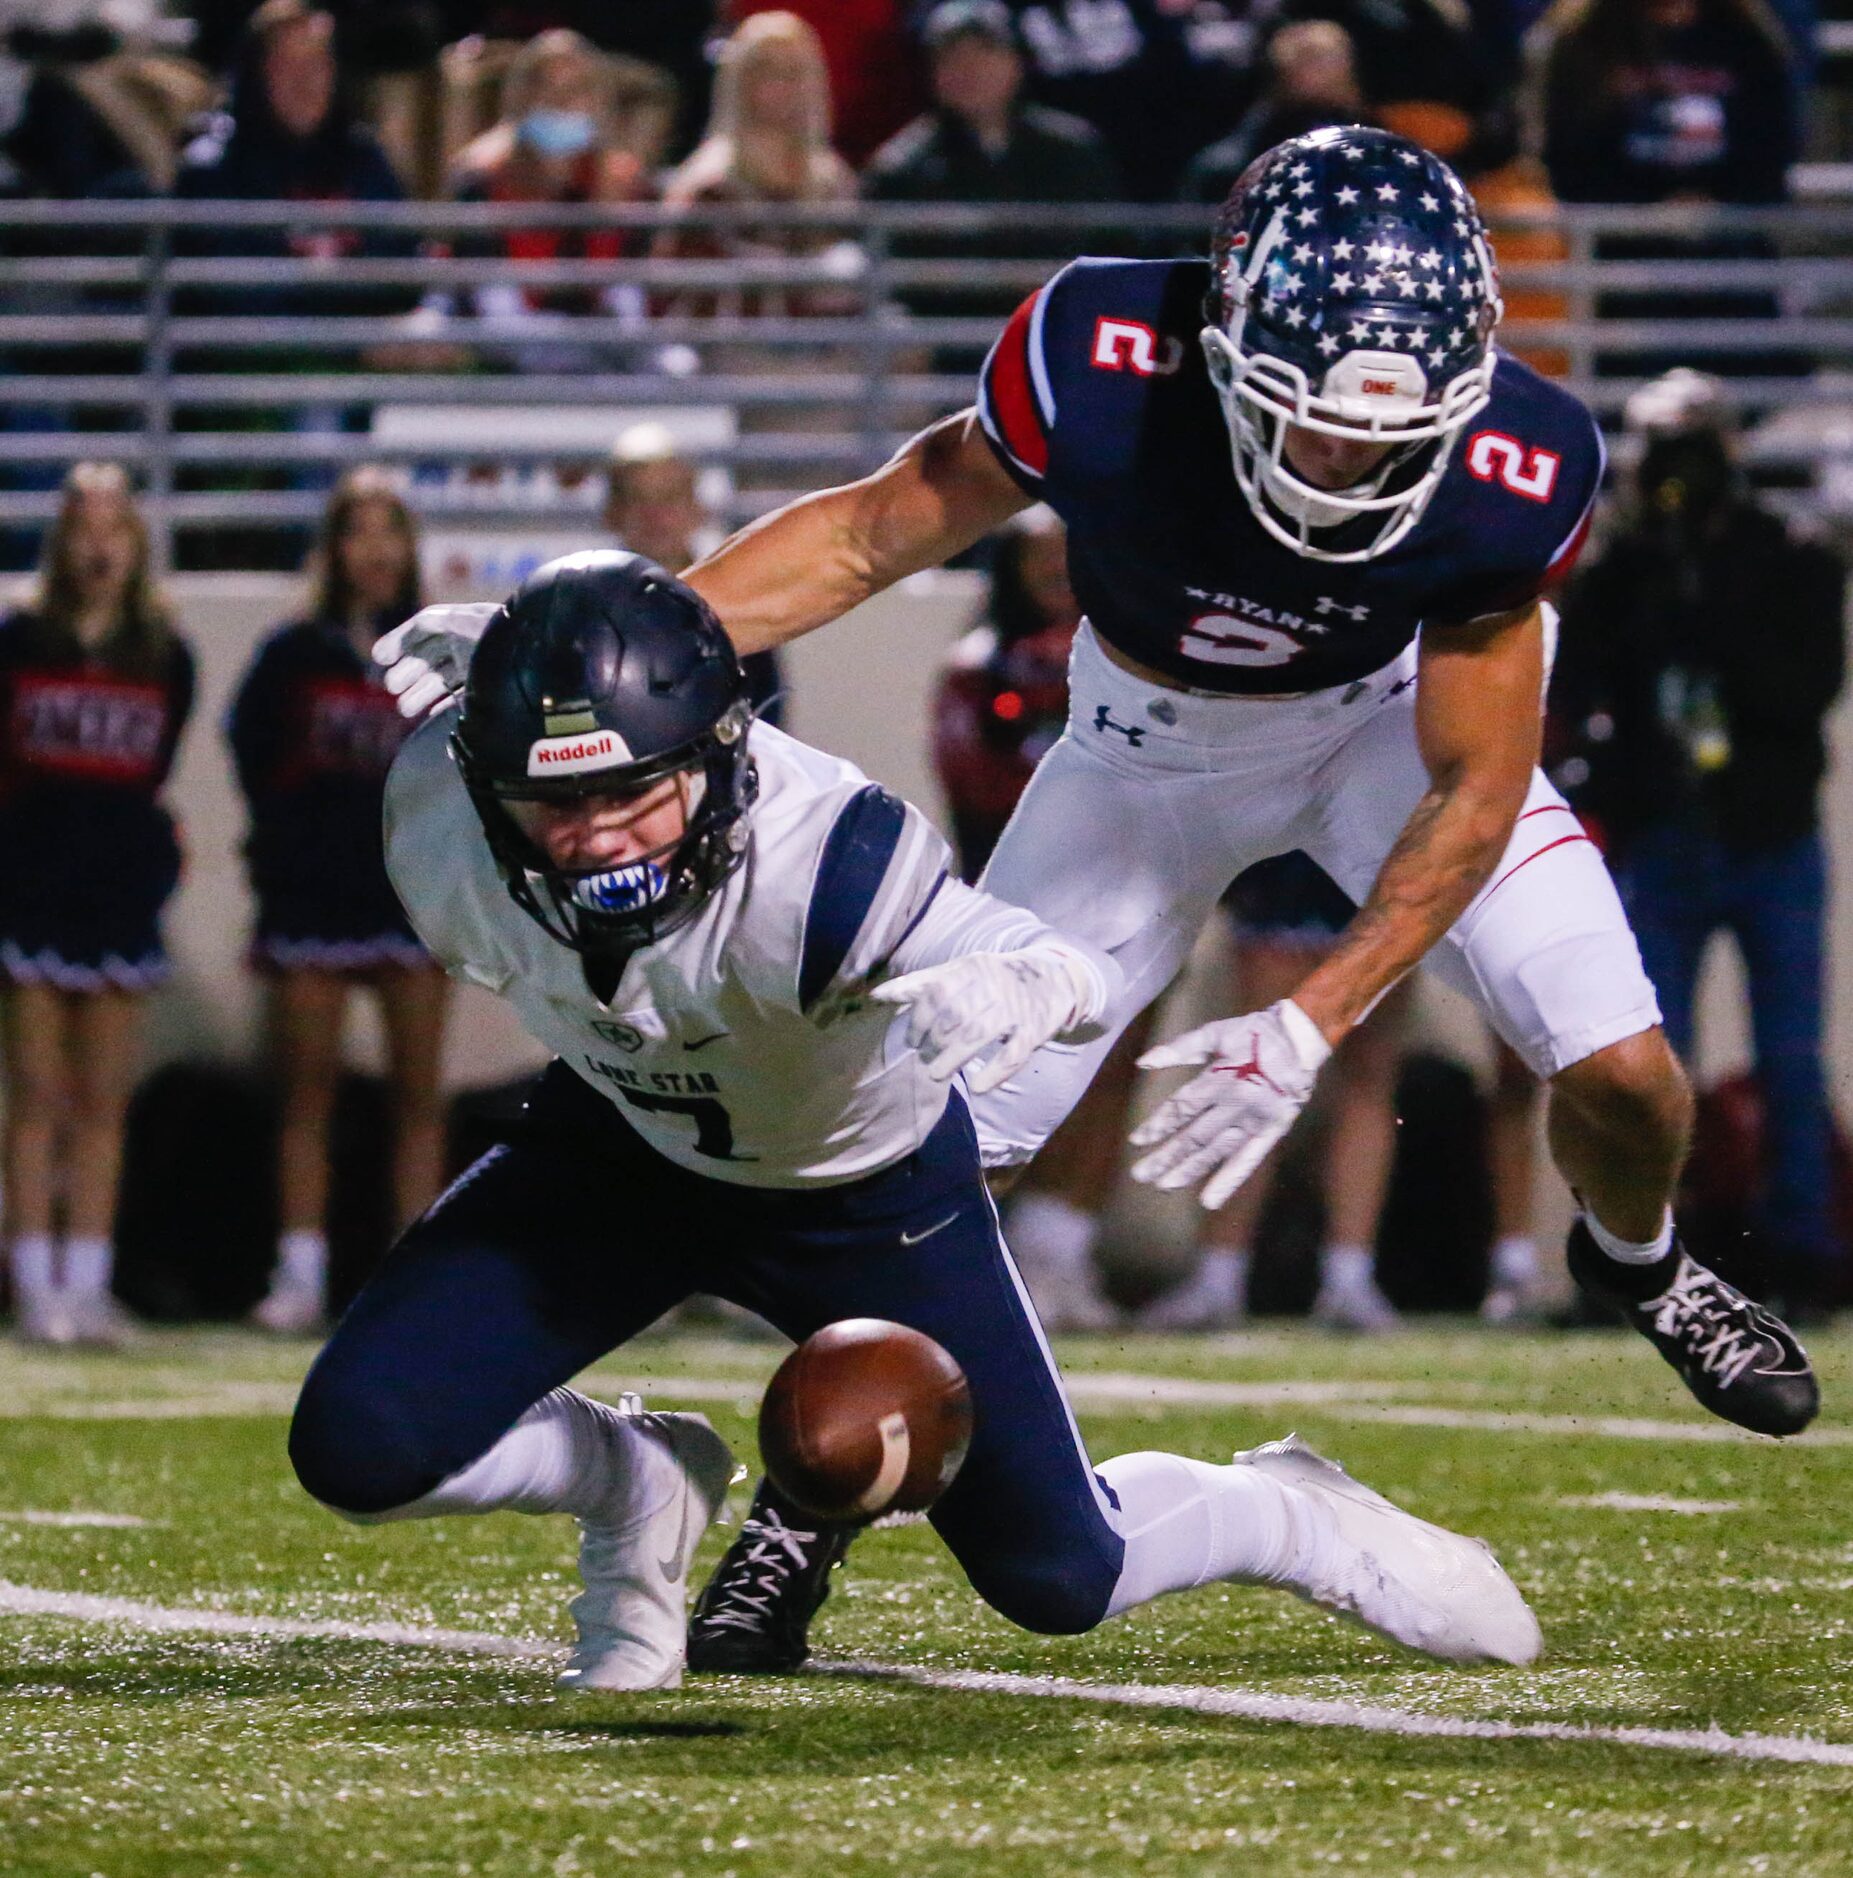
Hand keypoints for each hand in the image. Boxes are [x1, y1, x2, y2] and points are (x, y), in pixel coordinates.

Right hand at [374, 604, 498, 719]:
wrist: (551, 655)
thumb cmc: (508, 635)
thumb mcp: (477, 622)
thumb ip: (448, 622)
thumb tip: (419, 623)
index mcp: (463, 621)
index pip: (423, 627)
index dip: (399, 640)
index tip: (379, 657)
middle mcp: (468, 643)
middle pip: (429, 657)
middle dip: (407, 672)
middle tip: (391, 687)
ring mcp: (479, 665)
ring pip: (442, 679)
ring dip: (421, 693)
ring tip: (404, 709)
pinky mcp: (492, 687)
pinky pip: (463, 696)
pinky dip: (446, 705)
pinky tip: (429, 714)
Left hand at [872, 942, 1107, 1095]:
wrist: (1055, 977)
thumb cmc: (996, 978)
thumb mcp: (962, 971)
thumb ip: (923, 983)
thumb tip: (878, 995)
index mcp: (972, 968)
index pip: (936, 992)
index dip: (918, 1019)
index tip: (911, 1040)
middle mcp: (994, 985)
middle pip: (956, 1015)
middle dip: (934, 1041)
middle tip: (924, 1058)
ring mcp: (1016, 1008)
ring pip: (979, 1034)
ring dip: (954, 1057)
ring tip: (936, 1074)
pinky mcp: (1035, 1030)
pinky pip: (1014, 1053)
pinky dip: (995, 1073)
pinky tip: (977, 1087)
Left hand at [1128, 999, 1331, 1209]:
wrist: (1302, 1038)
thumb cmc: (1254, 1033)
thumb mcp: (1215, 1033)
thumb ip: (1179, 1049)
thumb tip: (1142, 1062)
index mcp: (1219, 1078)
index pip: (1182, 1108)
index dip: (1157, 1125)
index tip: (1136, 1140)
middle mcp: (1235, 1104)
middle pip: (1194, 1135)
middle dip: (1166, 1156)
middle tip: (1140, 1174)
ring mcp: (1255, 1120)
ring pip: (1217, 1151)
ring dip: (1189, 1170)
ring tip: (1164, 1186)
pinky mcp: (1273, 1131)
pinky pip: (1249, 1159)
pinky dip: (1229, 1180)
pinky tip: (1210, 1199)